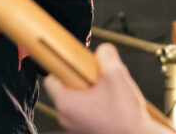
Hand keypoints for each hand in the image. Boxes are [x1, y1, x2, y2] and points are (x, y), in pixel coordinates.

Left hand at [44, 44, 172, 133]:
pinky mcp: (86, 133)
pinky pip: (85, 114)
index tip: (78, 66)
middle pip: (66, 90)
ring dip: (90, 95)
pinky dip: (95, 107)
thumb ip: (106, 55)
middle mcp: (65, 117)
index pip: (51, 79)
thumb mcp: (116, 74)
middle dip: (82, 81)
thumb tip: (103, 50)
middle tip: (99, 78)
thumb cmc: (124, 113)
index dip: (64, 68)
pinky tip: (112, 106)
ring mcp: (75, 128)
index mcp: (66, 102)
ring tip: (109, 94)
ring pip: (77, 102)